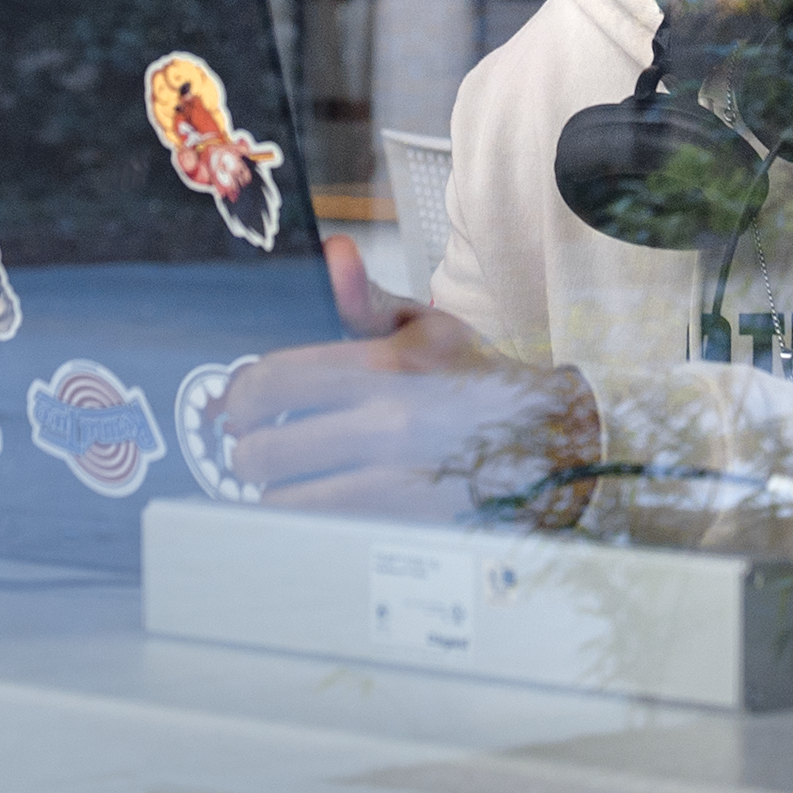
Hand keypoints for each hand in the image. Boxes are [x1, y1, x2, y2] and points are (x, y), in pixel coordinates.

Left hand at [218, 243, 596, 520]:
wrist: (553, 448)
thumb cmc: (480, 384)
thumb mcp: (430, 329)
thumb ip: (366, 300)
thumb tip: (333, 254)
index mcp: (385, 370)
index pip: (270, 383)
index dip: (239, 399)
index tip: (240, 409)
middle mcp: (386, 430)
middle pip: (261, 452)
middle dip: (248, 452)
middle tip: (259, 451)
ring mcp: (395, 489)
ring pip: (281, 503)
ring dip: (276, 494)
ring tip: (292, 483)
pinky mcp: (404, 533)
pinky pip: (318, 538)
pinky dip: (306, 526)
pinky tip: (320, 511)